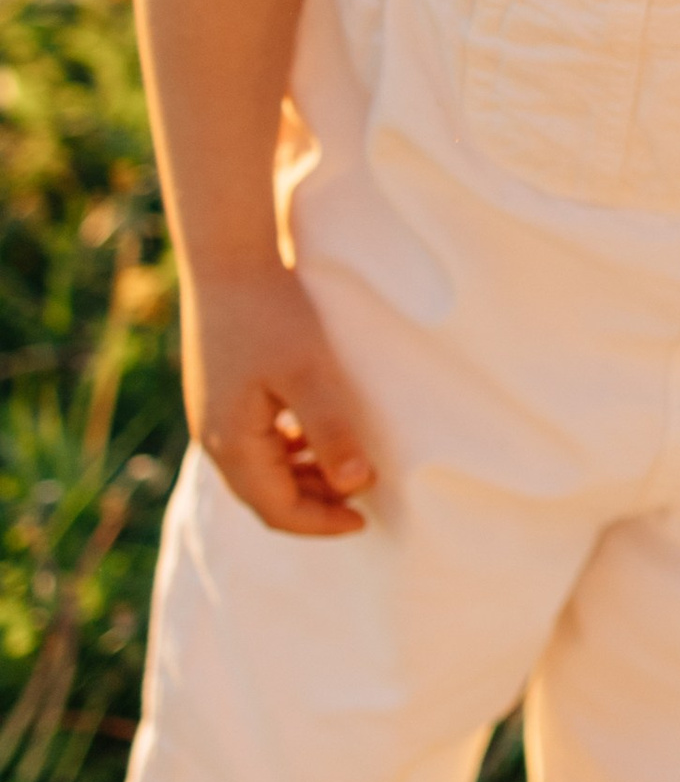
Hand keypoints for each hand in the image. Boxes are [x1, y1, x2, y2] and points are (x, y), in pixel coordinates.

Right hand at [183, 264, 377, 536]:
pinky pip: (256, 443)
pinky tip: (318, 436)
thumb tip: (355, 486)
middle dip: (314, 506)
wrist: (228, 258)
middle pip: (266, 496)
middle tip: (362, 502)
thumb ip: (331, 432)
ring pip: (261, 470)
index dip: (321, 523)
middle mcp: (214, 437)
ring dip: (303, 479)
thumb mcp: (310, 373)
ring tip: (348, 471)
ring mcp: (214, 416)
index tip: (364, 519)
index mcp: (232, 442)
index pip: (277, 510)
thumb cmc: (272, 312)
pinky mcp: (220, 395)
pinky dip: (289, 452)